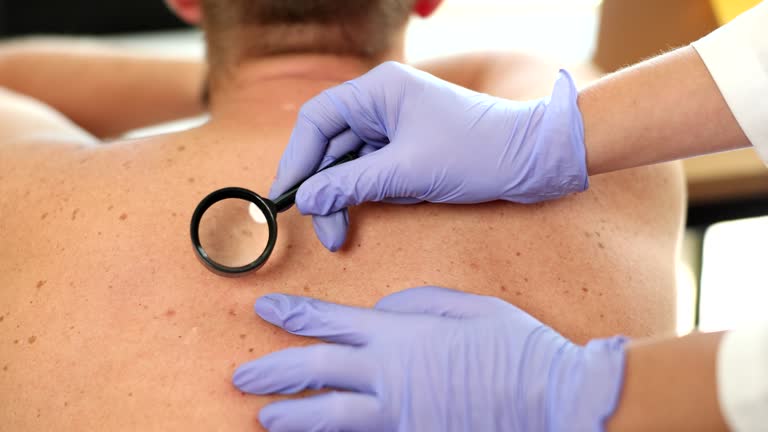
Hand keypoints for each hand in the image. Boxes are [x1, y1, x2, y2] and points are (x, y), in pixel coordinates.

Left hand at [233, 287, 625, 431]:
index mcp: (400, 335)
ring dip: (291, 414)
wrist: (551, 400)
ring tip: (262, 416)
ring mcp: (398, 414)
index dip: (293, 315)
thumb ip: (416, 303)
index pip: (330, 321)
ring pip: (329, 416)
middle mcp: (389, 375)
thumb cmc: (515, 348)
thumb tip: (380, 312)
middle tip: (241, 376)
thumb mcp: (467, 306)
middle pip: (316, 371)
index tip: (263, 309)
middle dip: (273, 371)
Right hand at [269, 62, 587, 250]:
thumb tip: (306, 200)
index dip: (296, 159)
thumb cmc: (477, 152)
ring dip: (346, 198)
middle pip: (330, 146)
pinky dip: (371, 194)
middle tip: (323, 229)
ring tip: (344, 233)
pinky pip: (373, 171)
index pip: (317, 120)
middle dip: (323, 190)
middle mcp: (381, 103)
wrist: (532, 160)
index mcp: (378, 91)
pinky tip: (380, 209)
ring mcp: (395, 125)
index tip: (285, 197)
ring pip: (350, 163)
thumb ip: (351, 185)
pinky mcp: (408, 147)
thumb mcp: (407, 171)